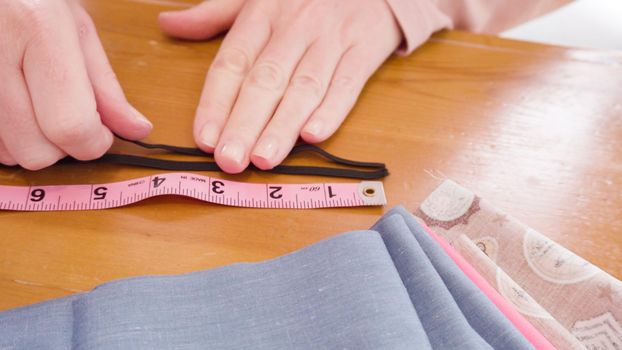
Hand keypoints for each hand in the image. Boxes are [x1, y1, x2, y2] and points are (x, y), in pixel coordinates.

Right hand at [0, 1, 152, 169]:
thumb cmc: (30, 0)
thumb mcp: (76, 29)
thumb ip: (107, 87)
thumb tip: (137, 131)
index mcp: (37, 28)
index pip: (71, 124)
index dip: (95, 142)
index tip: (102, 134)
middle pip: (37, 151)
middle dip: (64, 147)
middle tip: (68, 117)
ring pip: (8, 155)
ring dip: (32, 144)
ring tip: (35, 104)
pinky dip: (6, 139)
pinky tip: (13, 106)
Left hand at [159, 0, 401, 172]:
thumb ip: (213, 14)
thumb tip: (168, 24)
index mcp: (262, 15)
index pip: (232, 62)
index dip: (216, 102)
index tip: (205, 138)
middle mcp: (295, 28)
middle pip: (265, 80)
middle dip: (245, 123)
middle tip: (230, 160)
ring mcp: (331, 40)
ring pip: (304, 87)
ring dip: (283, 126)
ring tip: (264, 158)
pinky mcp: (364, 50)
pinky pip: (348, 83)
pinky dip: (332, 110)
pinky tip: (313, 136)